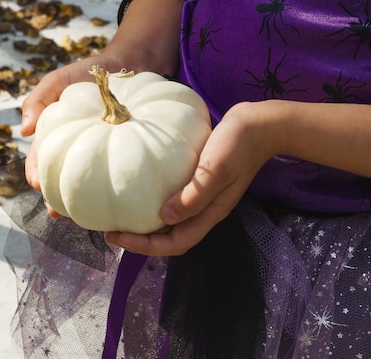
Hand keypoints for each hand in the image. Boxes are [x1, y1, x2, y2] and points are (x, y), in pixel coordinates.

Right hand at [20, 0, 186, 216]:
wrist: (133, 63)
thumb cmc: (93, 71)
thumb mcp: (61, 79)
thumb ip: (40, 97)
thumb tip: (25, 129)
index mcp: (60, 137)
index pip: (42, 161)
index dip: (37, 175)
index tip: (39, 185)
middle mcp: (81, 151)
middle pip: (65, 181)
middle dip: (59, 200)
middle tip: (60, 212)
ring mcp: (105, 156)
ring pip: (92, 187)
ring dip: (85, 204)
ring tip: (86, 218)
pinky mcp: (128, 157)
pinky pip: (121, 177)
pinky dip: (117, 190)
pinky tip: (120, 202)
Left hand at [105, 102, 275, 255]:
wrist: (259, 124)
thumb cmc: (239, 145)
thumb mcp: (216, 170)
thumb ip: (194, 195)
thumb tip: (163, 217)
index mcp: (209, 213)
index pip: (175, 244)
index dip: (145, 246)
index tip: (117, 237)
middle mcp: (204, 210)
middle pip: (170, 237)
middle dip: (141, 240)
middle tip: (111, 231)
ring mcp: (202, 196)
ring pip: (171, 221)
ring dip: (147, 223)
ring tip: (121, 215)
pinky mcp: (198, 181)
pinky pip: (173, 199)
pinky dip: (155, 201)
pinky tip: (140, 189)